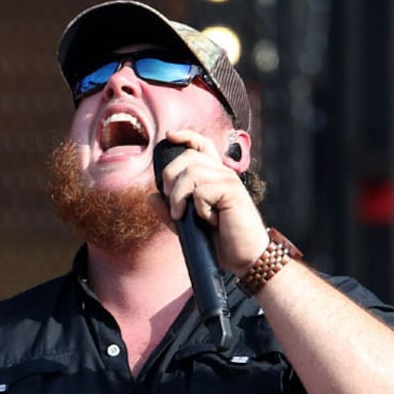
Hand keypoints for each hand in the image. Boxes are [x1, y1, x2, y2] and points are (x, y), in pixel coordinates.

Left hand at [155, 130, 269, 274]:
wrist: (242, 258)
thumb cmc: (219, 241)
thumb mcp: (186, 225)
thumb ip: (169, 210)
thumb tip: (150, 196)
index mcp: (213, 176)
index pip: (202, 145)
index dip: (186, 136)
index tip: (169, 136)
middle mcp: (222, 173)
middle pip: (188, 157)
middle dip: (169, 179)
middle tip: (172, 205)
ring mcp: (229, 181)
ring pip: (191, 172)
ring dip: (178, 197)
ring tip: (183, 216)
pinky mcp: (232, 192)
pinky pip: (202, 191)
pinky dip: (198, 208)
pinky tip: (208, 220)